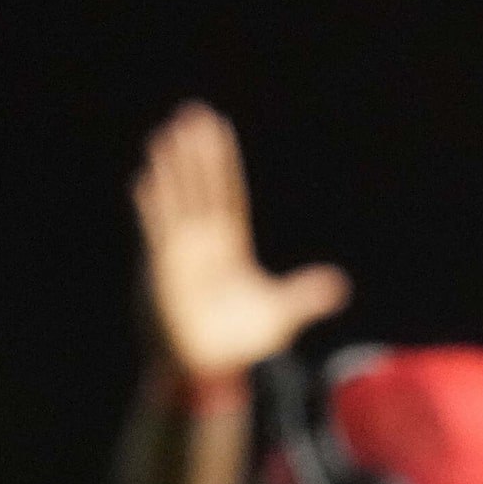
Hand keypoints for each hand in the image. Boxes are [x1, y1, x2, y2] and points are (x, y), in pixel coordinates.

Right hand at [130, 102, 350, 380]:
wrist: (206, 370)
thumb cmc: (236, 342)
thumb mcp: (278, 314)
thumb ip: (305, 295)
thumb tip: (339, 284)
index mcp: (229, 247)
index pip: (227, 195)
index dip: (222, 164)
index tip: (219, 131)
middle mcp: (202, 244)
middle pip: (200, 188)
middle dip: (196, 154)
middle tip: (192, 114)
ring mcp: (181, 254)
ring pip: (176, 202)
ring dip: (171, 171)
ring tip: (165, 137)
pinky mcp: (163, 271)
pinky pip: (156, 234)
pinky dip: (150, 209)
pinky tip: (143, 183)